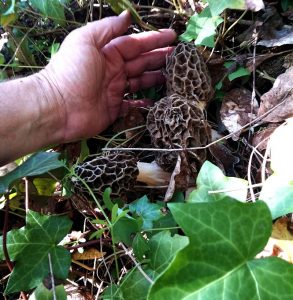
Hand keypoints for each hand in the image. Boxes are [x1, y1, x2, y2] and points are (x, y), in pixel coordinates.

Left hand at [40, 11, 175, 142]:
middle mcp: (113, 71)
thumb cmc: (71, 71)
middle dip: (159, 57)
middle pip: (140, 62)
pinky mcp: (114, 109)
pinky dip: (143, 103)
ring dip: (155, 78)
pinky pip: (132, 105)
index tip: (172, 37)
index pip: (135, 44)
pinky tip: (155, 101)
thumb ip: (107, 28)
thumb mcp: (85, 40)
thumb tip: (127, 15)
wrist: (58, 107)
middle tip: (178, 56)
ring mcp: (114, 91)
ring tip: (172, 76)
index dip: (153, 40)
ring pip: (139, 82)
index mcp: (107, 53)